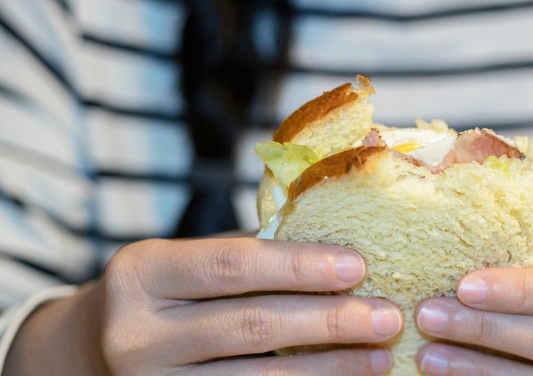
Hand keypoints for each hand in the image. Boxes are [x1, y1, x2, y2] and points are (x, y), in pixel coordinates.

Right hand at [5, 237, 401, 375]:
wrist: (94, 349)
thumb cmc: (165, 292)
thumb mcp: (188, 258)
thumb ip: (253, 244)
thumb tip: (336, 221)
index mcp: (143, 272)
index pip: (233, 264)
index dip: (300, 265)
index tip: (358, 266)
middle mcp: (137, 333)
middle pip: (251, 325)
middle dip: (329, 322)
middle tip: (387, 316)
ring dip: (328, 369)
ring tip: (379, 355)